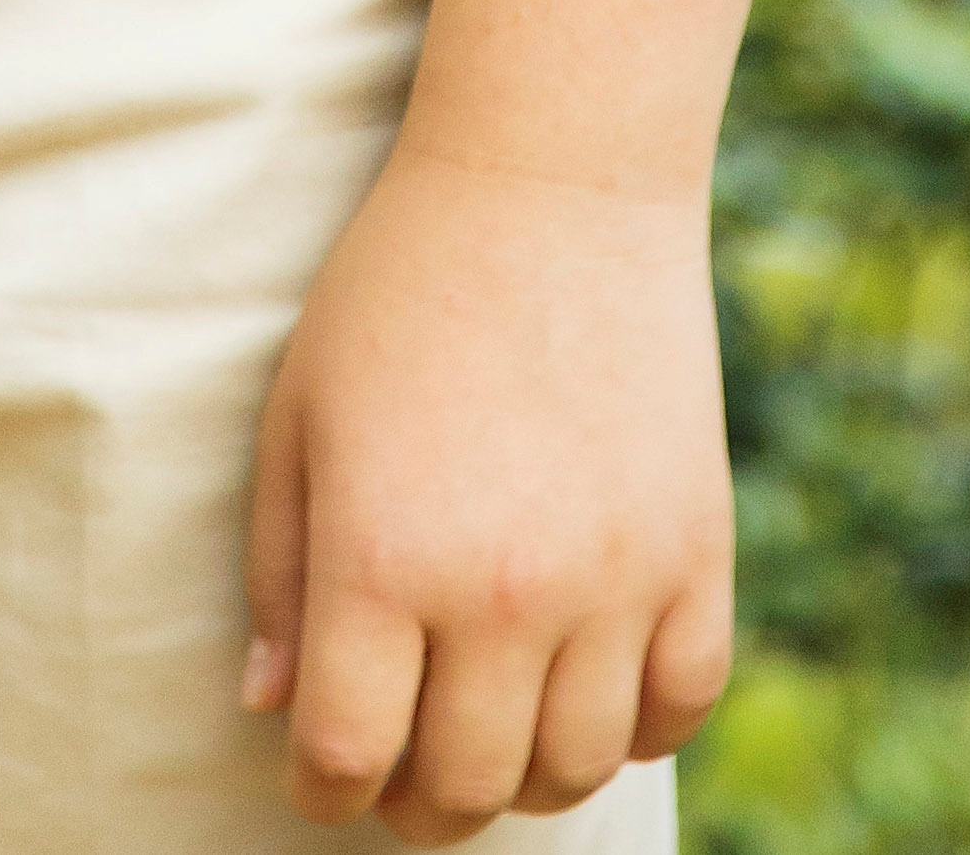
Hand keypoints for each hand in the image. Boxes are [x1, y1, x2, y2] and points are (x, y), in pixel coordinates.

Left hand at [243, 144, 733, 838]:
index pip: (346, 760)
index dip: (322, 788)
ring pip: (572, 770)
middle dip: (416, 799)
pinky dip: (634, 725)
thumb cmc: (401, 287)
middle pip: (461, 789)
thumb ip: (278, 572)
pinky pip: (679, 708)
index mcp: (383, 556)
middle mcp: (502, 589)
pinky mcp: (696, 551)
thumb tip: (273, 708)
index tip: (322, 764)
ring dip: (523, 774)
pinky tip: (589, 678)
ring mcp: (613, 577)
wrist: (554, 177)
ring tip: (494, 722)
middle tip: (403, 755)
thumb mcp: (299, 413)